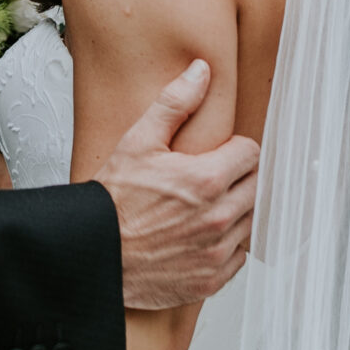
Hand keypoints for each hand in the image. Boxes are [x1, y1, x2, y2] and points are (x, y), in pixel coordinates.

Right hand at [97, 62, 258, 310]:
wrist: (93, 254)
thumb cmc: (111, 202)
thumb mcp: (138, 141)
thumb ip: (175, 103)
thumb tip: (201, 71)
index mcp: (207, 180)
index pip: (251, 153)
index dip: (232, 150)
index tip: (215, 155)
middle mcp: (218, 218)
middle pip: (256, 186)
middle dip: (238, 178)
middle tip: (209, 179)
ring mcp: (216, 252)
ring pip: (251, 221)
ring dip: (236, 212)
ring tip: (205, 207)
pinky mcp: (211, 279)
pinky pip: (239, 257)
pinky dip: (227, 245)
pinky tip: (202, 235)